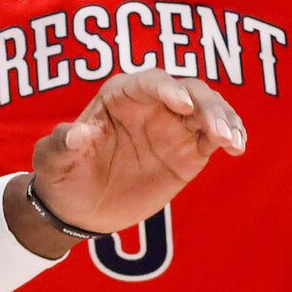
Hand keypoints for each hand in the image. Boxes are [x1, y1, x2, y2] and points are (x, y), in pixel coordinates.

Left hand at [26, 70, 245, 247]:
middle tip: (219, 131)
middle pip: (189, 91)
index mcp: (120, 95)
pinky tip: (238, 147)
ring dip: (224, 121)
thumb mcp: (52, 161)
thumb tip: (75, 134)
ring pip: (208, 111)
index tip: (182, 105)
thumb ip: (61, 145)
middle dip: (207, 106)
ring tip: (233, 142)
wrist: (79, 208)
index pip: (149, 83)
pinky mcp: (190, 151)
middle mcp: (153, 103)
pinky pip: (215, 137)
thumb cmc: (62, 175)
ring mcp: (174, 126)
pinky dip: (230, 137)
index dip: (167, 89)